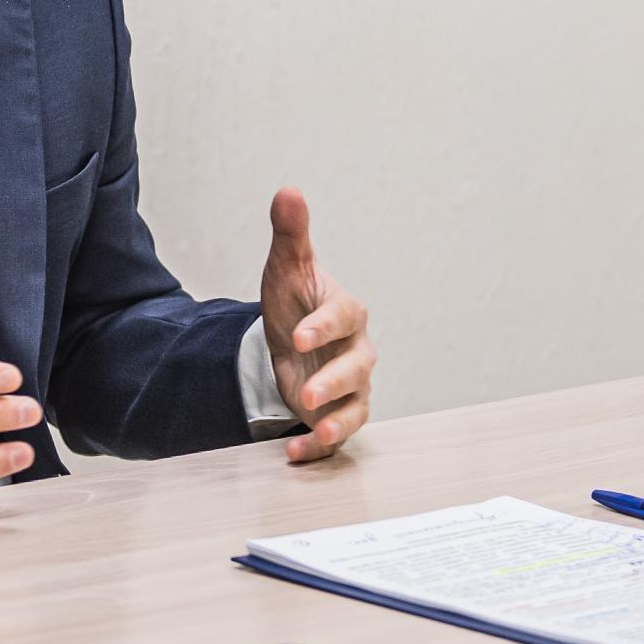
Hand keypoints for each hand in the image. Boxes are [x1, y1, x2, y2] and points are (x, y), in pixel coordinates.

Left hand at [260, 187, 374, 462]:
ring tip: (317, 434)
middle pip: (357, 368)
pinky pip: (336, 432)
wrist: (289, 336)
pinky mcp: (338, 413)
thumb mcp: (286, 267)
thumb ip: (290, 233)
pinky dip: (317, 447)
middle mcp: (355, 350)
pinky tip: (294, 453)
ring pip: (355, 406)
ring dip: (337, 422)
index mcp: (345, 312)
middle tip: (306, 394)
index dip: (324, 326)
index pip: (344, 317)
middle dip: (333, 381)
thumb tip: (288, 190)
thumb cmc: (294, 299)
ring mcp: (350, 385)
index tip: (298, 335)